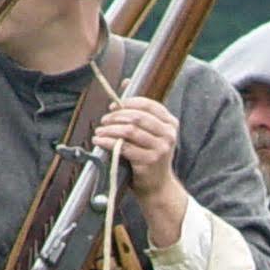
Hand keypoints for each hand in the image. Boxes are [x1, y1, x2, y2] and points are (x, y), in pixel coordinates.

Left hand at [94, 96, 187, 245]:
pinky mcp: (150, 161)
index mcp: (170, 123)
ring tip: (99, 131)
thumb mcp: (149, 132)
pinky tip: (99, 141)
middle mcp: (168, 134)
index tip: (112, 107)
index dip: (127, 103)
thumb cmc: (149, 156)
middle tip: (103, 120)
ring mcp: (161, 148)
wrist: (157, 186)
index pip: (148, 104)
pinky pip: (124, 146)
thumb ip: (139, 110)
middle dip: (116, 116)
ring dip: (110, 129)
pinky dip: (108, 142)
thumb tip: (126, 82)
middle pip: (137, 116)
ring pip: (129, 130)